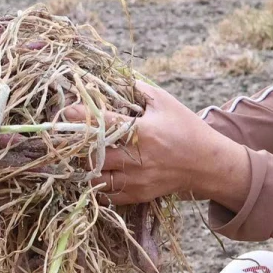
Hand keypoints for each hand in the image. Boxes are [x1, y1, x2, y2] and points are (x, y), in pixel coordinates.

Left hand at [66, 81, 251, 207]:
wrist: (207, 164)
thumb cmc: (186, 128)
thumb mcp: (166, 102)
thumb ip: (140, 89)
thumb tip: (116, 78)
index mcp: (142, 132)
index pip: (103, 123)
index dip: (81, 116)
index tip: (66, 111)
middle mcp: (136, 157)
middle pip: (93, 154)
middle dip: (80, 145)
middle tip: (73, 136)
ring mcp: (136, 179)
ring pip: (96, 177)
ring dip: (87, 166)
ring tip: (85, 155)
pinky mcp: (138, 194)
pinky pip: (107, 195)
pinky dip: (98, 184)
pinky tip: (98, 172)